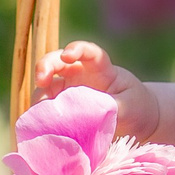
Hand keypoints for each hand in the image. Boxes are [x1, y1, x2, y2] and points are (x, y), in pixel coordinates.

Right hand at [33, 42, 160, 137]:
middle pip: (57, 62)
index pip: (88, 52)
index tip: (67, 55)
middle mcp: (79, 74)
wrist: (136, 121)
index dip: (76, 49)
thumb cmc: (136, 106)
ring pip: (46, 87)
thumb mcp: (130, 105)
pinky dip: (40, 116)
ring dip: (39, 97)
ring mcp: (68, 90)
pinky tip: (38, 125)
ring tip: (38, 112)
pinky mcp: (62, 107)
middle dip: (45, 66)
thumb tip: (88, 115)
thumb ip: (111, 106)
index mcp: (100, 67)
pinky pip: (46, 109)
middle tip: (41, 80)